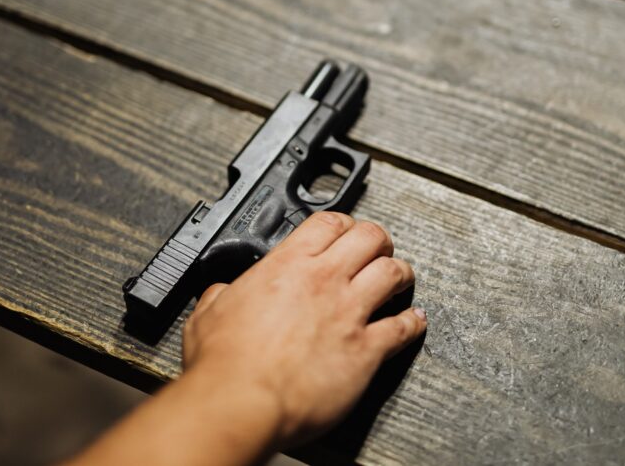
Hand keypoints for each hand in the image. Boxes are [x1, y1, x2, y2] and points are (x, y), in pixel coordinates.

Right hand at [182, 211, 425, 446]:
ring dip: (400, 273)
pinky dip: (413, 322)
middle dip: (378, 241)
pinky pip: (403, 328)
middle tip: (378, 249)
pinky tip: (415, 320)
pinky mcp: (366, 350)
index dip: (343, 223)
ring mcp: (349, 313)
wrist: (242, 402)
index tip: (344, 231)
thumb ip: (222, 294)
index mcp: (287, 265)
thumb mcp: (209, 312)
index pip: (330, 223)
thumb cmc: (224, 363)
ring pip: (394, 273)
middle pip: (371, 238)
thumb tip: (220, 293)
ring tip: (401, 277)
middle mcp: (324, 281)